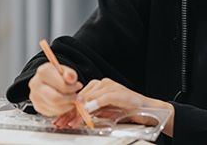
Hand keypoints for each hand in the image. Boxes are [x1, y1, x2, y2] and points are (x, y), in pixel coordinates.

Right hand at [28, 63, 83, 116]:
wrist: (47, 80)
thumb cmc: (58, 75)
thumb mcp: (66, 71)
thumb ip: (70, 74)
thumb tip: (71, 79)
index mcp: (43, 72)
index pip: (62, 86)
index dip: (73, 88)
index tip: (79, 86)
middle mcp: (35, 84)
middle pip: (56, 99)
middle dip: (70, 100)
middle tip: (78, 98)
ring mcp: (34, 97)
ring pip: (55, 108)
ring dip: (68, 106)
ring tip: (72, 99)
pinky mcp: (37, 107)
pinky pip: (52, 113)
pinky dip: (62, 110)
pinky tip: (65, 103)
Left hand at [53, 78, 174, 135]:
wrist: (145, 109)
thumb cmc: (126, 109)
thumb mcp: (105, 111)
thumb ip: (91, 111)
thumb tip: (75, 116)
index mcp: (98, 86)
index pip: (79, 97)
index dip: (69, 109)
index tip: (61, 120)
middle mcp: (102, 83)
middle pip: (81, 97)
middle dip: (71, 112)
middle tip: (63, 123)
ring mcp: (109, 86)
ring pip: (89, 98)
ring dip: (79, 112)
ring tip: (73, 122)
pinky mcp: (115, 91)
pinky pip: (101, 98)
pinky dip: (92, 106)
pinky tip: (86, 113)